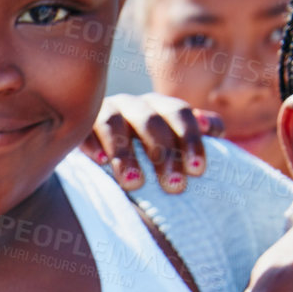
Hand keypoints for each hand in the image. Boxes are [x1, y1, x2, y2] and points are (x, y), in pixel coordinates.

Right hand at [83, 93, 221, 194]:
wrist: (99, 156)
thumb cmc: (145, 156)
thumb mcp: (173, 144)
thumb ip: (193, 135)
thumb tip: (213, 129)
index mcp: (159, 106)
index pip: (180, 113)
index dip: (191, 140)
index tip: (197, 171)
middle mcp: (133, 105)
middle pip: (151, 120)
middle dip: (164, 154)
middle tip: (174, 186)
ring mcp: (104, 112)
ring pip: (115, 123)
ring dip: (126, 153)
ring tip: (134, 184)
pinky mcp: (79, 126)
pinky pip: (85, 129)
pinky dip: (93, 144)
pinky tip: (101, 162)